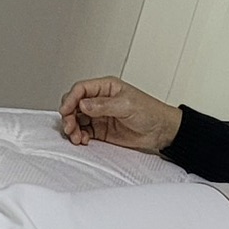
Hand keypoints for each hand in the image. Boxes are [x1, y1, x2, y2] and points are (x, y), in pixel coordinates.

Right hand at [58, 75, 181, 152]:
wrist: (162, 131)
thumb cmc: (150, 112)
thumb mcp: (127, 105)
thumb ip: (103, 105)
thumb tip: (83, 104)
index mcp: (106, 87)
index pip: (81, 89)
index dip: (70, 99)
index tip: (66, 110)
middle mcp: (100, 100)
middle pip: (75, 104)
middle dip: (69, 115)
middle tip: (70, 127)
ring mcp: (100, 115)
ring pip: (77, 119)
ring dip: (73, 128)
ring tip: (76, 137)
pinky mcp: (102, 130)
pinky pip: (85, 131)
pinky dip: (80, 136)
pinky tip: (83, 140)